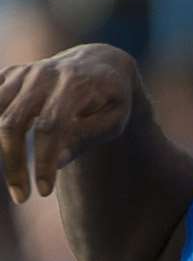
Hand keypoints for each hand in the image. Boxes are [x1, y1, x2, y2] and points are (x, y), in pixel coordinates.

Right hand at [0, 44, 140, 202]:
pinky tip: (1, 149)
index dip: (44, 161)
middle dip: (14, 163)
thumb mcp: (114, 120)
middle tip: (22, 196)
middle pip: (13, 122)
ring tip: (14, 182)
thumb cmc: (111, 100)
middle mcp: (43, 74)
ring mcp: (23, 73)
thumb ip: (88, 137)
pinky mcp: (10, 75)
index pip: (51, 127)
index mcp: (74, 84)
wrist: (100, 64)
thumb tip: (56, 161)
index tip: (44, 191)